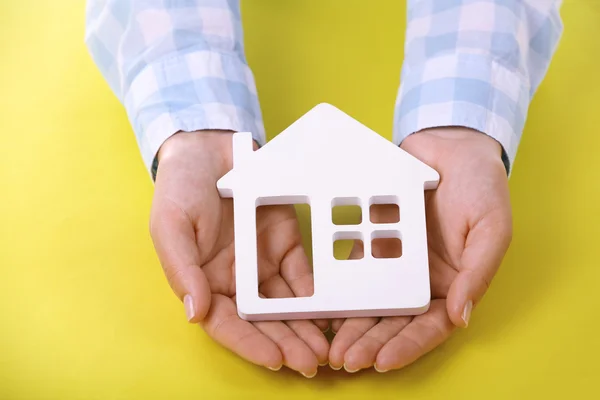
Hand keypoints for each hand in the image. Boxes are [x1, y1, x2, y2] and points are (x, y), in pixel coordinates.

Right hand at [150, 131, 328, 376]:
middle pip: (262, 320)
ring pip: (286, 303)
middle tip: (312, 362)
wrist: (210, 147)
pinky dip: (316, 293)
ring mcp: (262, 262)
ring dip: (305, 326)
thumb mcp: (170, 225)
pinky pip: (302, 272)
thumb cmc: (181, 187)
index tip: (275, 358)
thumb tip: (195, 313)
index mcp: (204, 281)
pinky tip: (330, 310)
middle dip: (286, 343)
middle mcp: (235, 279)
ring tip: (326, 346)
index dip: (250, 343)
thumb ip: (181, 268)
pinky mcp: (285, 242)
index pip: (227, 323)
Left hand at [328, 127, 511, 371]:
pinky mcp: (373, 239)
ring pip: (371, 301)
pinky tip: (322, 304)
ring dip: (352, 324)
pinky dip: (341, 287)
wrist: (450, 146)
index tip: (382, 361)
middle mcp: (422, 279)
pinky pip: (354, 267)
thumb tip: (461, 317)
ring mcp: (395, 261)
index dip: (407, 346)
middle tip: (345, 360)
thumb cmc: (481, 187)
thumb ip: (477, 273)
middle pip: (394, 321)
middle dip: (371, 342)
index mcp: (453, 284)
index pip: (430, 326)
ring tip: (330, 344)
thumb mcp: (491, 228)